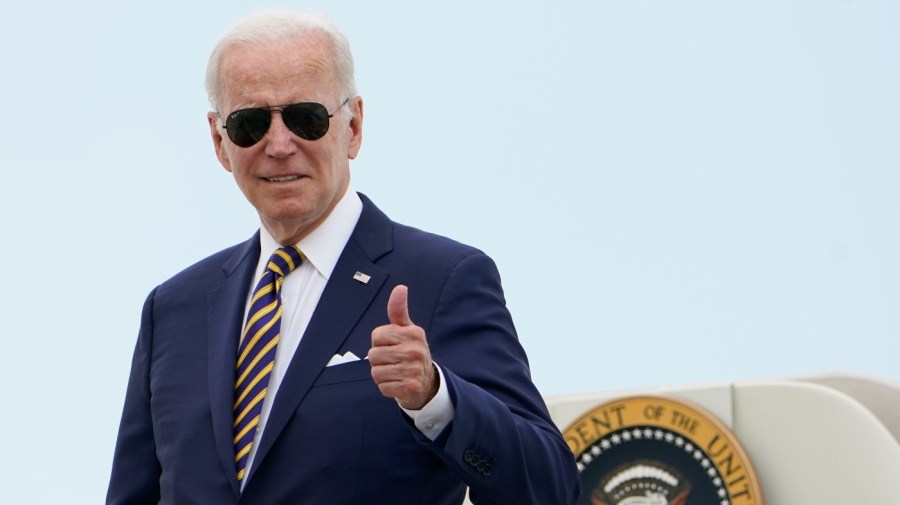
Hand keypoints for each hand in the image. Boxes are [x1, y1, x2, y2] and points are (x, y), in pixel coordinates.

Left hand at [369, 285, 437, 409]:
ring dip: (382, 375)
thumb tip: (400, 287)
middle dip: (379, 360)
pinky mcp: (410, 388)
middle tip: (393, 361)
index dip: (379, 342)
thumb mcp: (407, 330)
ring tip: (395, 372)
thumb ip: (398, 310)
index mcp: (414, 333)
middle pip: (373, 355)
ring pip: (376, 372)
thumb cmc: (410, 351)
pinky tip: (398, 383)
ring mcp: (413, 370)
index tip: (392, 345)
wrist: (426, 382)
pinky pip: (382, 387)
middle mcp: (416, 350)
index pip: (376, 335)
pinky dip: (387, 387)